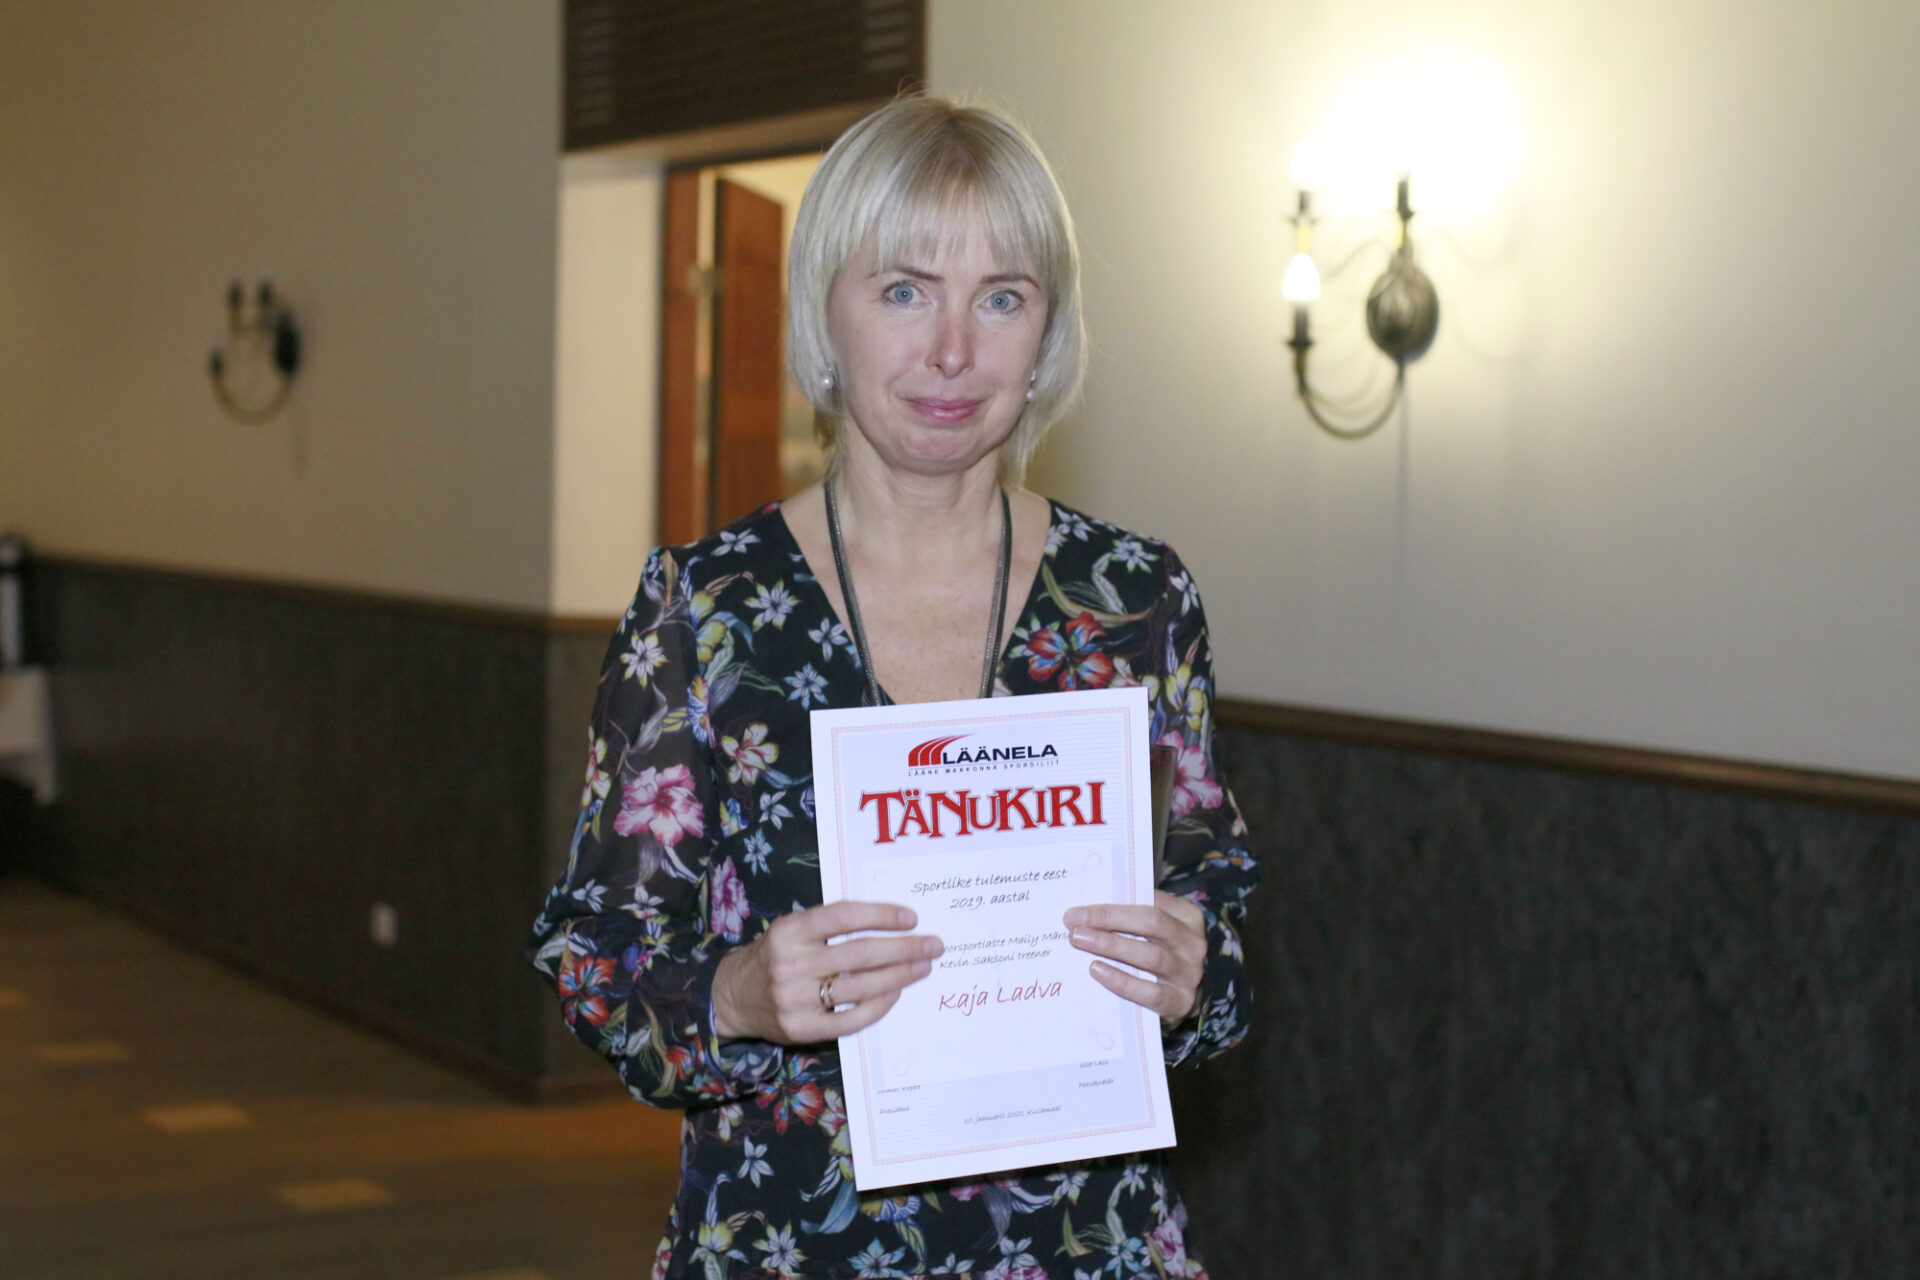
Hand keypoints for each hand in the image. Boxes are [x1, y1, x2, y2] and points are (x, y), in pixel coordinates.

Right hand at [712, 901, 942, 1044]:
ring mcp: (795, 1000)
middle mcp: (790, 963)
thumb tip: (891, 924)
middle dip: (904, 949)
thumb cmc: (775, 956)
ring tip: (923, 967)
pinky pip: (850, 1019)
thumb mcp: (792, 929)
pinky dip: (878, 1006)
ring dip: (899, 976)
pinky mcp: (801, 1029)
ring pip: (859, 987)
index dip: (881, 915)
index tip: (911, 918)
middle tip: (934, 946)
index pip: (843, 917)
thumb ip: (830, 925)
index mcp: (789, 930)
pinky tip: (894, 993)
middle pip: (859, 954)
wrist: (733, 997)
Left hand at [1064, 891, 1207, 1023]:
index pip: (1149, 902)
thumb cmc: (1161, 952)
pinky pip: (1150, 992)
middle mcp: (1192, 943)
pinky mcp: (1181, 1001)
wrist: (1186, 996)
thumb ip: (1132, 916)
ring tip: (1080, 942)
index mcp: (1188, 916)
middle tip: (1073, 924)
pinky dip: (1121, 981)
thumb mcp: (1156, 929)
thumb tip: (1086, 911)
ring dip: (1111, 946)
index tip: (1077, 911)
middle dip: (1109, 920)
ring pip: (1151, 956)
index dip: (1111, 906)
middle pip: (1152, 924)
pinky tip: (1097, 970)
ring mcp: (1189, 974)